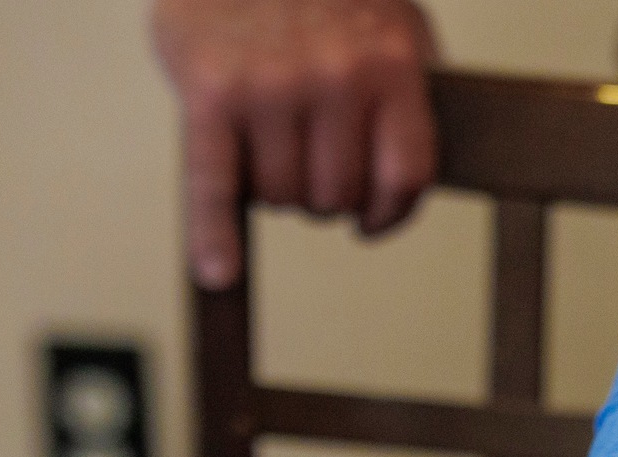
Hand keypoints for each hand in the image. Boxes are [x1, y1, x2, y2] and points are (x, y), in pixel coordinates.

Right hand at [150, 0, 440, 288]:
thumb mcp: (392, 20)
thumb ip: (406, 93)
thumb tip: (406, 178)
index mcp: (391, 63)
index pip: (405, 178)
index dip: (390, 212)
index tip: (374, 221)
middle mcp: (335, 77)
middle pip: (338, 195)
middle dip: (324, 191)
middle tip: (306, 159)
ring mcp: (271, 86)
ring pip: (284, 197)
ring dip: (277, 189)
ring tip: (268, 145)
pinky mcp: (211, 91)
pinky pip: (214, 183)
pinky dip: (213, 235)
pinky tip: (218, 271)